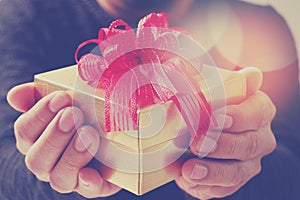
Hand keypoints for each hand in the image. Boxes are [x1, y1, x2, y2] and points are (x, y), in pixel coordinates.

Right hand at [7, 83, 120, 197]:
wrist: (117, 133)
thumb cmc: (85, 112)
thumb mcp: (66, 100)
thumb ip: (39, 95)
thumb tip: (15, 96)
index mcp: (36, 140)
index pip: (24, 131)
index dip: (40, 114)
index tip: (63, 97)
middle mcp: (47, 162)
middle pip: (37, 158)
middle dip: (55, 134)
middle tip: (74, 114)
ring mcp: (69, 176)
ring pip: (58, 178)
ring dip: (72, 156)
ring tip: (90, 134)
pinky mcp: (92, 185)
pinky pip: (87, 190)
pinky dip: (88, 183)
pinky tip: (91, 172)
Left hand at [176, 91, 276, 198]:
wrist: (203, 130)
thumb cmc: (209, 105)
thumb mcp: (212, 90)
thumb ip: (222, 82)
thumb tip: (236, 73)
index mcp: (258, 111)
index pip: (257, 112)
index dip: (239, 116)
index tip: (216, 117)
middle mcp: (258, 138)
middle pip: (249, 144)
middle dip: (222, 145)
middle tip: (196, 143)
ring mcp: (248, 162)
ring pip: (237, 171)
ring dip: (212, 172)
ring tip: (188, 170)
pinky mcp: (233, 181)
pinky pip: (223, 189)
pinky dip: (204, 186)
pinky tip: (187, 180)